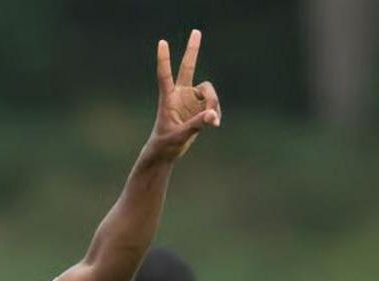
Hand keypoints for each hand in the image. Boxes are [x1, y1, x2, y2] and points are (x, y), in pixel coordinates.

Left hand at [149, 30, 220, 160]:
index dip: (164, 59)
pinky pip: (213, 105)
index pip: (165, 75)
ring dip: (214, 103)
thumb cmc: (166, 143)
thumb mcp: (180, 136)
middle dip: (192, 50)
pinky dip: (216, 113)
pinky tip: (214, 123)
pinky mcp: (199, 107)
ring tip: (213, 121)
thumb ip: (196, 125)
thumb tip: (213, 116)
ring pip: (209, 92)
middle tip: (196, 31)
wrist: (167, 151)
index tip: (162, 42)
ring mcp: (190, 99)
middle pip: (188, 67)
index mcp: (168, 98)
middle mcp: (180, 95)